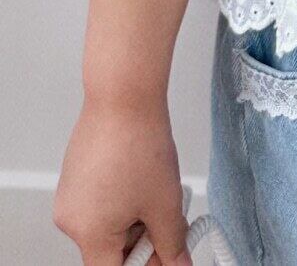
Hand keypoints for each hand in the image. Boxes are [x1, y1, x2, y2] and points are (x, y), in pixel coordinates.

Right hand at [53, 94, 192, 265]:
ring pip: (107, 226)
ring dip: (135, 217)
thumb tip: (178, 264)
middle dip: (144, 238)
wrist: (124, 96)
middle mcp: (70, 220)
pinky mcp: (74, 178)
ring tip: (157, 187)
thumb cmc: (139, 143)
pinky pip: (99, 203)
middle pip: (110, 250)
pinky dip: (122, 199)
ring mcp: (69, 197)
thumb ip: (172, 244)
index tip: (164, 254)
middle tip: (170, 217)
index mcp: (89, 234)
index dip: (143, 265)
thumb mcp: (165, 203)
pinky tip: (141, 176)